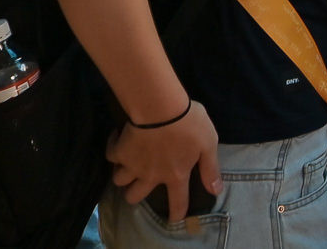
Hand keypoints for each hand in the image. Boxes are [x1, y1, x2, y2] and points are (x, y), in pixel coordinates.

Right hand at [108, 102, 220, 225]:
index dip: (176, 213)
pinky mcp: (119, 151)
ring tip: (127, 163)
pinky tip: (119, 139)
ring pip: (119, 181)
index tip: (173, 219)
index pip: (177, 201)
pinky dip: (113, 148)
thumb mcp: (208, 144)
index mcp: (175, 174)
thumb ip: (211, 168)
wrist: (160, 106)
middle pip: (134, 196)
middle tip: (138, 183)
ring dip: (122, 174)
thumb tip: (216, 191)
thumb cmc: (188, 122)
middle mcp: (151, 175)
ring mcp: (133, 164)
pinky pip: (110, 155)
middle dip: (134, 194)